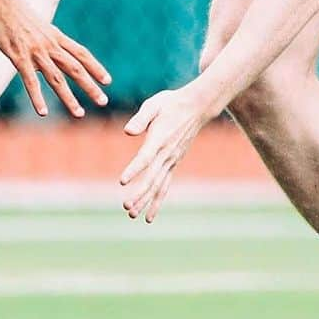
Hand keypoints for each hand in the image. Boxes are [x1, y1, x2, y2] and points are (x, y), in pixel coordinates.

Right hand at [0, 0, 109, 117]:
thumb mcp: (33, 23)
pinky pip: (30, 81)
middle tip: (103, 101)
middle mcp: (49, 44)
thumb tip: (42, 51)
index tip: (107, 80)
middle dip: (90, 86)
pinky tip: (42, 113)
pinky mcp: (18, 56)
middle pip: (75, 68)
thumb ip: (40, 38)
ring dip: (69, 98)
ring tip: (79, 114)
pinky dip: (37, 98)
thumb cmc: (10, 8)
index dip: (95, 67)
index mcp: (54, 35)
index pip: (81, 53)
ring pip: (56, 78)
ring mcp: (35, 51)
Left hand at [120, 84, 212, 223]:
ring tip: (133, 215)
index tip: (122, 182)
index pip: (145, 158)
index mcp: (159, 139)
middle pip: (152, 178)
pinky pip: (165, 185)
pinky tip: (149, 214)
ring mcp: (172, 161)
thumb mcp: (154, 105)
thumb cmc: (171, 103)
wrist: (196, 107)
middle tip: (126, 208)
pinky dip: (157, 200)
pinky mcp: (173, 163)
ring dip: (146, 202)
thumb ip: (140, 118)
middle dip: (139, 194)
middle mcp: (167, 154)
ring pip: (159, 186)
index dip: (134, 170)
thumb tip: (127, 131)